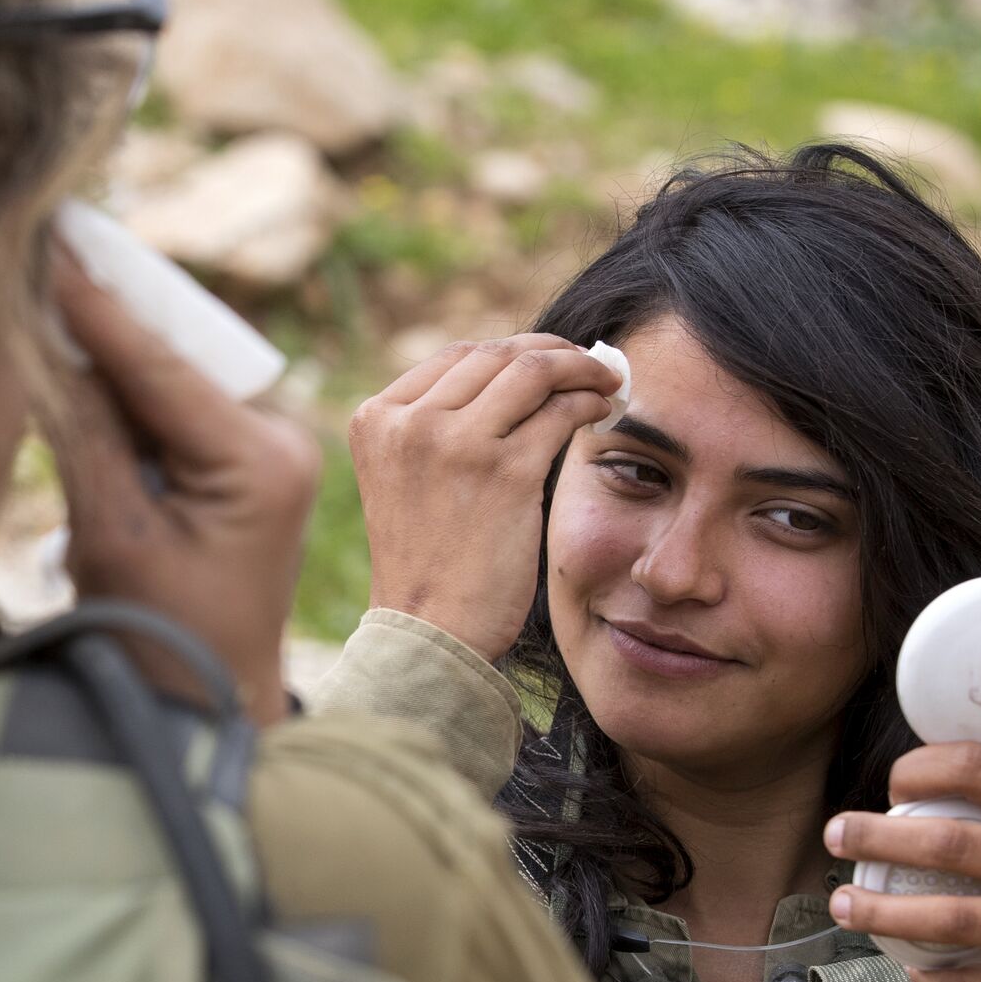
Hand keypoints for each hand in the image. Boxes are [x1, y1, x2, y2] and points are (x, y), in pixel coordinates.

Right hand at [46, 249, 317, 726]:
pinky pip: (174, 404)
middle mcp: (279, 441)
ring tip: (39, 289)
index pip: (159, 364)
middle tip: (36, 245)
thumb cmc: (159, 641)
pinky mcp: (243, 462)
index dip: (92, 303)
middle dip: (102, 310)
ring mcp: (267, 448)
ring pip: (169, 372)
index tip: (42, 238)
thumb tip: (39, 335)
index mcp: (261, 463)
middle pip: (172, 354)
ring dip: (106, 343)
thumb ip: (80, 430)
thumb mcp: (110, 533)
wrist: (205, 709)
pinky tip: (69, 352)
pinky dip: (121, 386)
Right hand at [347, 337, 620, 662]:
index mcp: (376, 418)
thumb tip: (511, 378)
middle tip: (587, 361)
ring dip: (579, 368)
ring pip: (532, 373)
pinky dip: (588, 401)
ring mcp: (455, 443)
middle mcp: (409, 422)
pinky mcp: (504, 471)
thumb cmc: (427, 563)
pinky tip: (601, 410)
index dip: (510, 351)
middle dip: (551, 352)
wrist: (429, 630)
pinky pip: (559, 413)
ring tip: (604, 379)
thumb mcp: (404, 480)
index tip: (545, 360)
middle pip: (496, 355)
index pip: (455, 357)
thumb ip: (434, 429)